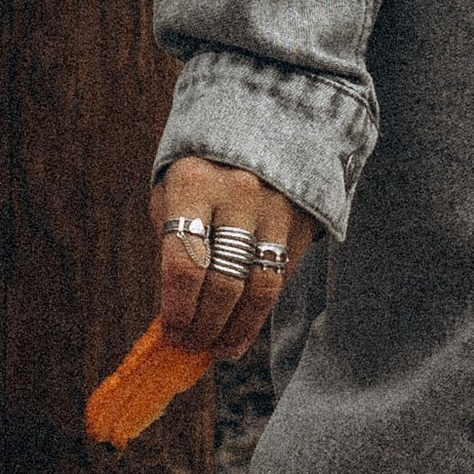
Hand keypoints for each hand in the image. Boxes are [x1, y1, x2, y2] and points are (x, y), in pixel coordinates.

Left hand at [150, 154, 317, 361]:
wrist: (267, 122)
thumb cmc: (203, 169)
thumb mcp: (175, 189)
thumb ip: (173, 240)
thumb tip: (173, 308)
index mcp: (194, 183)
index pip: (185, 264)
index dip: (178, 310)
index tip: (171, 334)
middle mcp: (239, 195)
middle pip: (224, 284)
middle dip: (205, 326)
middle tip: (192, 347)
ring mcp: (276, 208)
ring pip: (259, 290)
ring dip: (236, 330)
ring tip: (219, 350)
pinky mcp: (302, 221)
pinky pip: (280, 280)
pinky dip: (259, 314)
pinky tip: (241, 331)